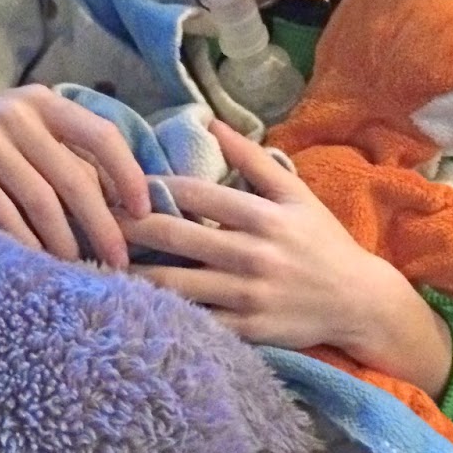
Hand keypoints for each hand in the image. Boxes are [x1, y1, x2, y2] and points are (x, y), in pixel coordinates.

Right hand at [0, 76, 150, 265]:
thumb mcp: (25, 121)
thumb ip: (64, 149)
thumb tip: (119, 199)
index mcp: (44, 102)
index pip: (101, 135)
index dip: (127, 174)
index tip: (142, 211)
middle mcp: (17, 115)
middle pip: (72, 179)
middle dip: (101, 225)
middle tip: (119, 261)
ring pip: (39, 200)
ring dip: (62, 241)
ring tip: (76, 267)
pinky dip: (22, 241)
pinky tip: (34, 262)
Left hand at [120, 120, 452, 395]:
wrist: (360, 301)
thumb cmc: (322, 241)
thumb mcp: (295, 193)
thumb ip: (252, 158)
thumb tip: (210, 121)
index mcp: (262, 215)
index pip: (193, 194)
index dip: (150, 187)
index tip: (117, 184)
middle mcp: (252, 254)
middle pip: (175, 237)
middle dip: (128, 228)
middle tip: (92, 220)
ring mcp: (248, 296)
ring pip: (176, 284)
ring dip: (133, 273)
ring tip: (99, 262)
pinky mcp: (247, 331)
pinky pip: (195, 320)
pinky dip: (162, 313)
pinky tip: (132, 305)